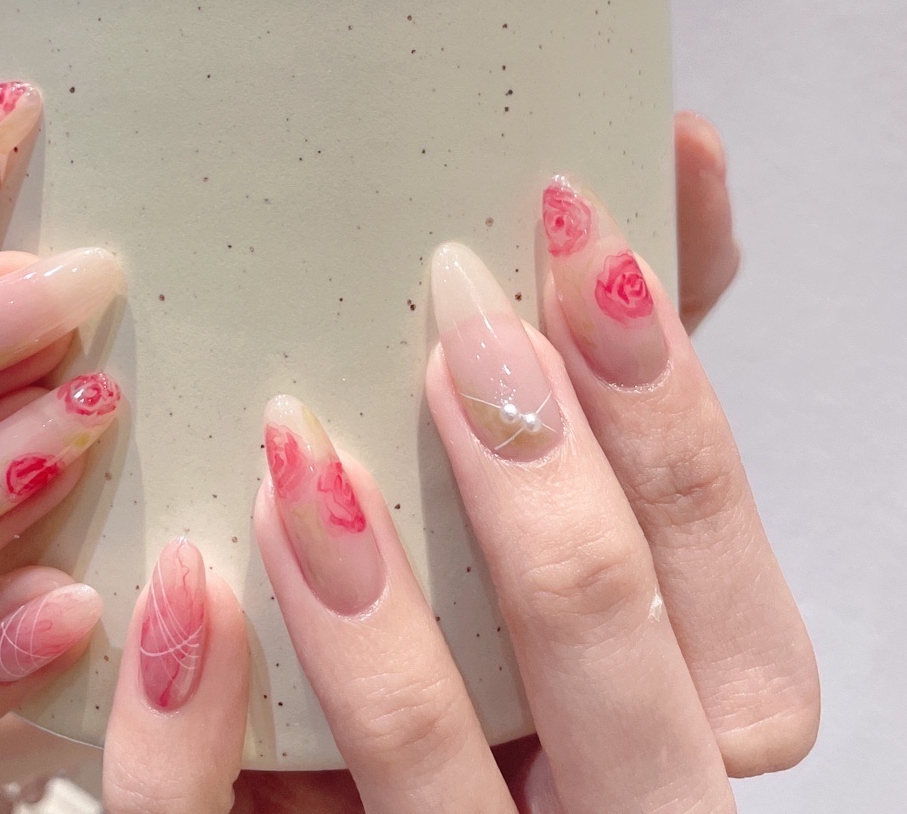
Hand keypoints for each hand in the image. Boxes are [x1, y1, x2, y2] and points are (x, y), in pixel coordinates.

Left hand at [98, 122, 816, 812]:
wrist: (384, 766)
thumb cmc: (523, 608)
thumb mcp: (596, 494)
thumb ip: (634, 359)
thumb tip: (680, 156)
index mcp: (685, 720)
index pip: (726, 591)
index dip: (667, 410)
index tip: (576, 233)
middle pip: (616, 685)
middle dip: (547, 494)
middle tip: (459, 322)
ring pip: (437, 793)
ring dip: (381, 618)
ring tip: (302, 445)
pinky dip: (196, 733)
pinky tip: (180, 590)